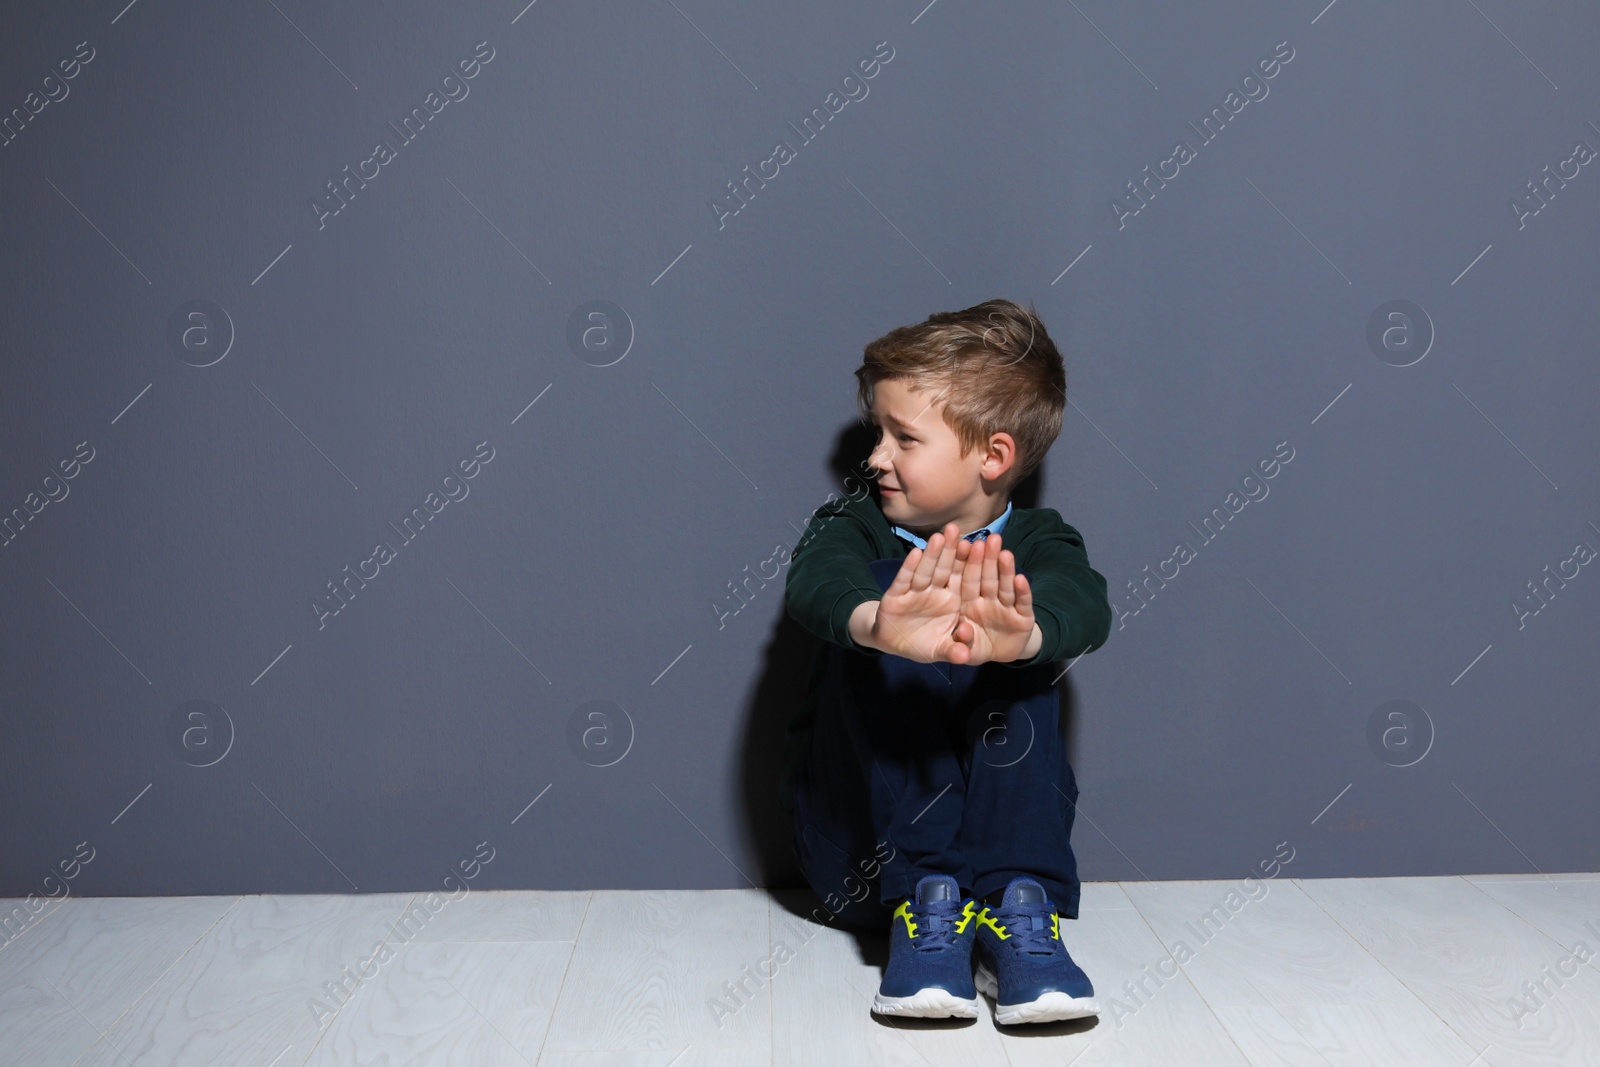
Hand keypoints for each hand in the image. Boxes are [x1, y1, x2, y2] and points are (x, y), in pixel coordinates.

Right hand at [870, 523, 977, 663]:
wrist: (892, 642)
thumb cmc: (921, 643)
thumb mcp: (939, 650)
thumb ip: (953, 650)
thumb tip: (965, 656)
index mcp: (952, 601)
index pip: (963, 580)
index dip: (970, 564)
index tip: (980, 548)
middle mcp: (936, 592)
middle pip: (946, 569)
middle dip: (952, 550)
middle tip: (959, 530)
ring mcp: (916, 592)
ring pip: (926, 570)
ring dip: (933, 554)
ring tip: (940, 536)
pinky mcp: (896, 595)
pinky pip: (904, 580)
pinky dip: (909, 568)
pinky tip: (915, 553)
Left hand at [950, 533, 1037, 665]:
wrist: (1002, 654)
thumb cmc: (977, 645)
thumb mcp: (967, 648)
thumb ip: (962, 641)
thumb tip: (962, 631)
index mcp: (969, 602)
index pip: (967, 580)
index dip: (967, 563)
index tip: (966, 544)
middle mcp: (988, 600)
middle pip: (987, 577)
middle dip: (989, 558)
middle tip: (990, 538)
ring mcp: (1006, 607)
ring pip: (1005, 585)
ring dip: (1006, 570)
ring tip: (1005, 554)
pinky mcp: (1023, 617)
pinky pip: (1023, 602)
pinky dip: (1022, 592)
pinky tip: (1022, 579)